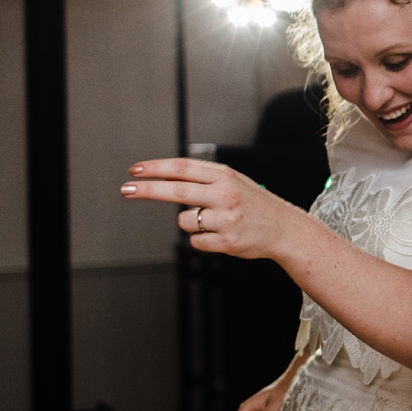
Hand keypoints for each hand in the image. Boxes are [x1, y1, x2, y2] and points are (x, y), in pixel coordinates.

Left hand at [120, 157, 301, 258]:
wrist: (285, 229)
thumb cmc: (254, 204)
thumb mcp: (234, 181)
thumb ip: (204, 178)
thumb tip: (164, 176)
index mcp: (226, 176)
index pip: (183, 168)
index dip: (157, 168)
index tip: (136, 170)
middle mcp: (226, 194)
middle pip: (176, 190)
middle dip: (147, 189)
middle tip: (125, 189)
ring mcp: (227, 218)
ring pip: (184, 221)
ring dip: (190, 223)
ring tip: (214, 223)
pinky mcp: (227, 241)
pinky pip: (196, 242)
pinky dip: (203, 240)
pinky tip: (222, 236)